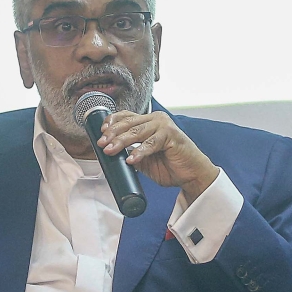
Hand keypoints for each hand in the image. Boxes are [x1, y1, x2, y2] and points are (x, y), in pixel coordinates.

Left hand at [96, 110, 218, 202]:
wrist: (191, 175)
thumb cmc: (170, 165)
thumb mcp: (144, 159)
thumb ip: (130, 152)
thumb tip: (111, 154)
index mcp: (148, 122)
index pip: (126, 116)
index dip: (112, 122)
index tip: (101, 132)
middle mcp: (156, 120)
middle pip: (129, 123)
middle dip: (112, 133)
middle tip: (101, 143)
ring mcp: (164, 126)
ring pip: (137, 131)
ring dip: (121, 141)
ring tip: (110, 150)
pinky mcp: (172, 136)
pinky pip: (151, 143)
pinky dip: (140, 152)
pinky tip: (131, 159)